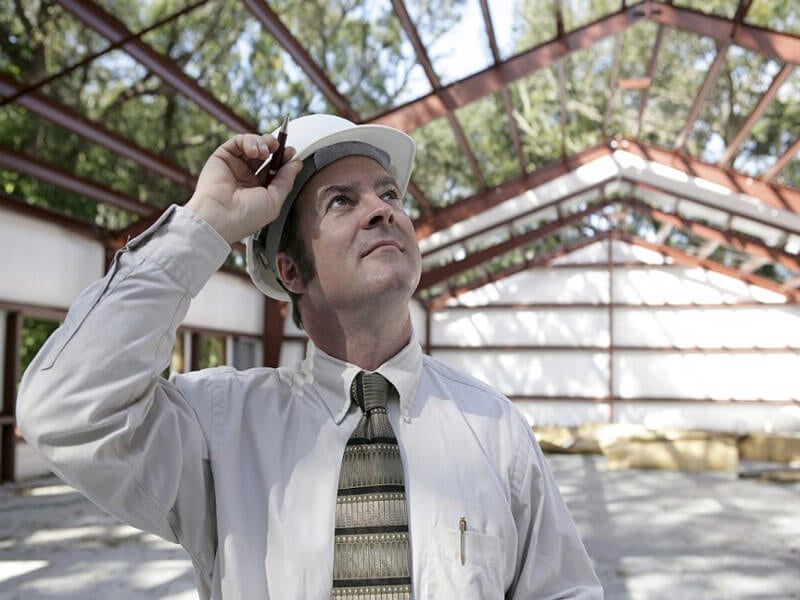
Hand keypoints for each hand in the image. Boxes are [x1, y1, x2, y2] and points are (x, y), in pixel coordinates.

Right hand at [185, 133, 302, 243]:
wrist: (219, 218)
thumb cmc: (245, 217)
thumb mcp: (274, 200)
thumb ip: (286, 180)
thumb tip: (296, 164)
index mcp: (261, 190)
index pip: (276, 168)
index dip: (284, 158)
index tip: (292, 153)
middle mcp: (248, 177)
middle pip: (265, 154)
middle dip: (275, 147)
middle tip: (279, 147)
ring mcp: (235, 167)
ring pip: (253, 145)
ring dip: (263, 142)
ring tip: (265, 151)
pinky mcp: (222, 157)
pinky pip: (238, 142)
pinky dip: (249, 141)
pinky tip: (254, 151)